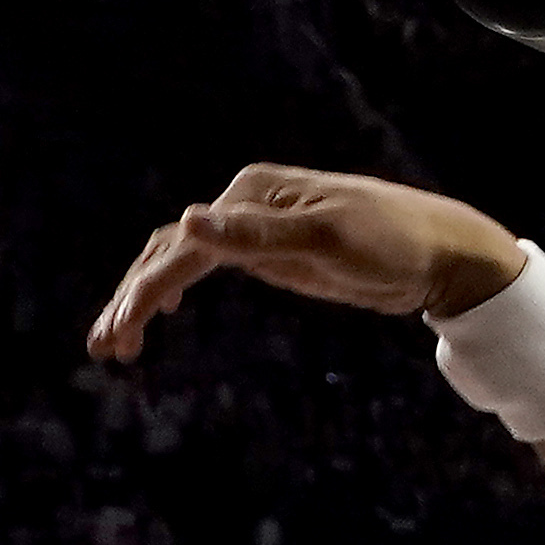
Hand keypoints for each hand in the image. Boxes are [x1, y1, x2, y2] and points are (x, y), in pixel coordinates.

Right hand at [92, 167, 528, 360]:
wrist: (439, 251)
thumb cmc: (392, 243)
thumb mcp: (329, 240)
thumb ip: (260, 235)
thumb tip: (191, 220)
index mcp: (252, 196)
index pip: (184, 246)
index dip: (149, 290)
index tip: (124, 331)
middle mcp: (245, 205)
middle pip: (170, 251)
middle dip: (133, 299)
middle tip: (104, 348)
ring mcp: (255, 230)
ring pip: (181, 260)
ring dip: (145, 297)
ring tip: (116, 344)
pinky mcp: (270, 254)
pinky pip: (207, 268)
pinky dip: (176, 289)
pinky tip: (160, 316)